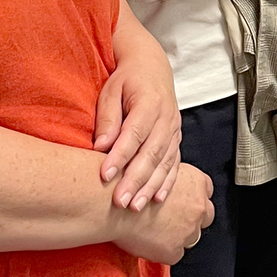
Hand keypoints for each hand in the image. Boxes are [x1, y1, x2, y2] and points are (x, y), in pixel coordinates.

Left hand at [94, 41, 181, 210]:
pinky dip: (167, 183)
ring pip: (164, 162)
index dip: (120, 156)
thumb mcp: (111, 91)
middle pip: (151, 153)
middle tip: (119, 202)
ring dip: (150, 187)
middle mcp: (166, 119)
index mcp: (149, 103)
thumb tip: (101, 146)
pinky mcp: (176, 139)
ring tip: (135, 208)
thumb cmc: (127, 80)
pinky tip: (157, 199)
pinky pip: (174, 164)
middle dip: (136, 180)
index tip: (104, 175)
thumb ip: (108, 118)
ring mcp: (174, 130)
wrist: (152, 68)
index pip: (134, 134)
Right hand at [112, 162, 213, 263]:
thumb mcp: (160, 170)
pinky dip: (163, 251)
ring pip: (191, 237)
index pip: (206, 192)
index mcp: (198, 182)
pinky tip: (148, 241)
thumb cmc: (130, 183)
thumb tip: (169, 187)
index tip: (182, 201)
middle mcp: (198, 206)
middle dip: (191, 218)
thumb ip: (172, 180)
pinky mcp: (174, 250)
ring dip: (177, 235)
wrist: (112, 202)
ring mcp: (189, 230)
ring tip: (155, 230)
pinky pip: (173, 255)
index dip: (192, 198)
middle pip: (205, 215)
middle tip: (171, 219)